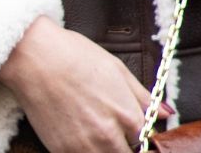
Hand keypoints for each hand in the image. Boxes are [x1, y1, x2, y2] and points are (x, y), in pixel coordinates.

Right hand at [0, 17, 168, 151]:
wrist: (35, 59)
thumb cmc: (75, 56)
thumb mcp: (117, 69)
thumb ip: (143, 97)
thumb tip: (165, 113)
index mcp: (127, 116)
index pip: (144, 140)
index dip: (136, 133)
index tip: (129, 127)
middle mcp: (108, 137)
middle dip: (122, 144)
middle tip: (109, 127)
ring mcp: (84, 147)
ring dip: (104, 149)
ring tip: (92, 128)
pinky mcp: (61, 151)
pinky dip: (83, 150)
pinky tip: (77, 132)